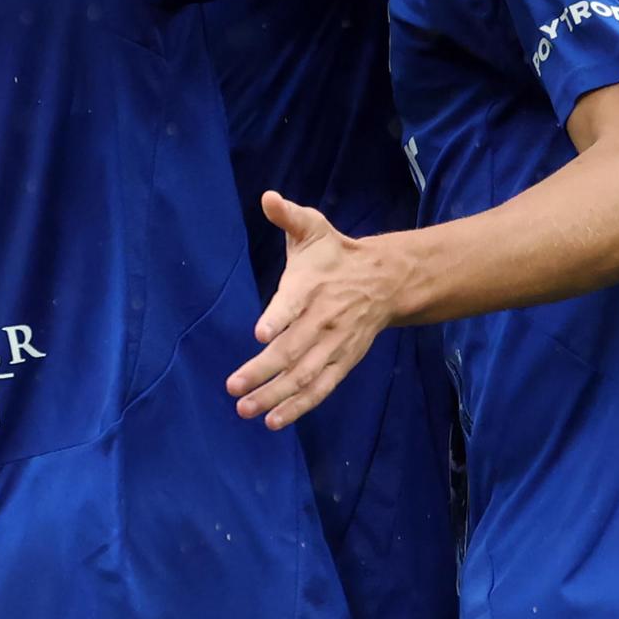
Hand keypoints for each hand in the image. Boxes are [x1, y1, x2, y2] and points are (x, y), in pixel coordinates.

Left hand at [226, 192, 406, 428]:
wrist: (385, 280)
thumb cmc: (336, 255)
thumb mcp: (314, 229)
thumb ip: (289, 216)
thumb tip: (268, 197)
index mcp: (312, 286)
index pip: (294, 303)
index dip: (278, 318)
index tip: (260, 333)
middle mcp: (324, 319)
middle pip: (293, 350)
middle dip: (263, 371)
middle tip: (233, 386)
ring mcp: (334, 345)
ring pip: (304, 375)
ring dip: (275, 396)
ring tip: (246, 410)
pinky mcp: (342, 362)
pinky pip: (320, 389)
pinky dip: (299, 406)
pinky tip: (274, 421)